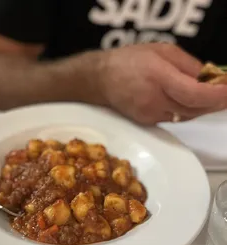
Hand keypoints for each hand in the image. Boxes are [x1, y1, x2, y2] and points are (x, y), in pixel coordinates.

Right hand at [99, 43, 226, 124]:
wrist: (101, 80)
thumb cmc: (129, 61)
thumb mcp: (161, 51)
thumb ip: (188, 65)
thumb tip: (208, 78)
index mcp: (158, 78)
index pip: (193, 94)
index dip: (217, 96)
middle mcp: (154, 101)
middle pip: (193, 109)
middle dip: (215, 103)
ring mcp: (150, 115)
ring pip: (186, 116)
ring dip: (202, 107)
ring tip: (211, 95)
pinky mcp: (147, 122)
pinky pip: (174, 118)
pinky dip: (186, 110)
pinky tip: (189, 101)